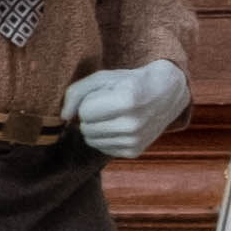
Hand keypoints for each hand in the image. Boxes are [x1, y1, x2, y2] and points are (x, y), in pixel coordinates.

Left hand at [64, 59, 189, 158]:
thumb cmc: (129, 82)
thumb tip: (64, 117)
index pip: (84, 112)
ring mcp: (135, 141)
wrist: (167, 93)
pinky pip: (101, 148)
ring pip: (90, 140)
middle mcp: (133, 125)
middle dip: (91, 116)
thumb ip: (76, 93)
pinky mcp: (134, 152)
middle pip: (85, 128)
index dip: (89, 102)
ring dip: (96, 127)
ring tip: (115, 115)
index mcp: (126, 102)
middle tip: (109, 105)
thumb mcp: (103, 78)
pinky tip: (120, 126)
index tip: (105, 95)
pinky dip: (105, 137)